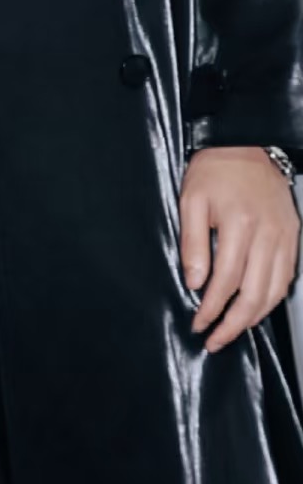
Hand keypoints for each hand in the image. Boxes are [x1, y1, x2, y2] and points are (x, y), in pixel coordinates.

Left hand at [181, 146, 299, 352]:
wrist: (246, 143)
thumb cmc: (215, 169)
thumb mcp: (191, 199)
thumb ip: (193, 243)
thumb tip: (195, 282)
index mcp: (239, 224)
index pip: (225, 280)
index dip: (211, 307)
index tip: (198, 322)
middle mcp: (267, 234)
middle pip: (254, 294)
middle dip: (233, 323)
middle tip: (216, 339)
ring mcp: (284, 237)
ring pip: (274, 291)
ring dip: (254, 317)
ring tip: (233, 330)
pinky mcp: (293, 237)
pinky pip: (286, 277)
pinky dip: (273, 298)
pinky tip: (257, 308)